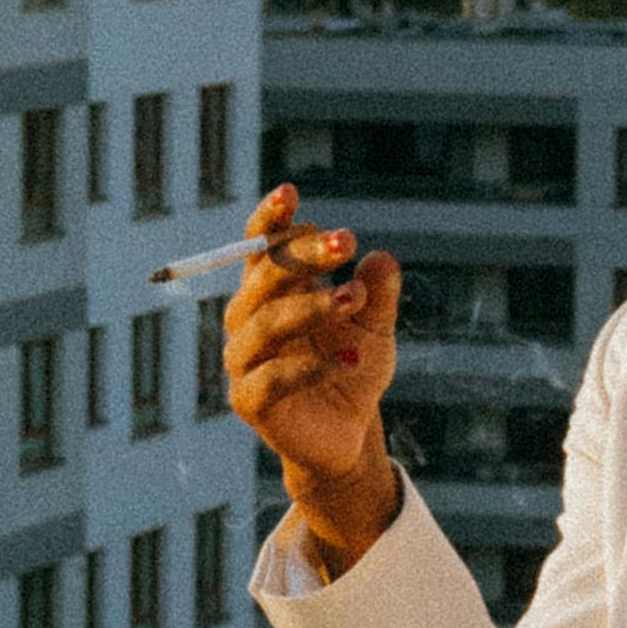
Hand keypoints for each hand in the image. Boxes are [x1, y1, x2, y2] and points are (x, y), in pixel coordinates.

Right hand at [221, 181, 403, 575]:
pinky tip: (351, 357)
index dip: (270, 219)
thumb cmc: (352, 365)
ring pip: (265, 324)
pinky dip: (312, 366)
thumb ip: (378, 294)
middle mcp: (248, 321)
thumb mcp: (375, 326)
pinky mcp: (250, 402)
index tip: (291, 194)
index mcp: (270, 292)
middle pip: (262, 278)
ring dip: (309, 306)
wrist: (348, 433)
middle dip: (302, 255)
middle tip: (345, 240)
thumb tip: (382, 259)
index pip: (260, 247)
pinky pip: (274, 378)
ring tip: (352, 297)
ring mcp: (244, 362)